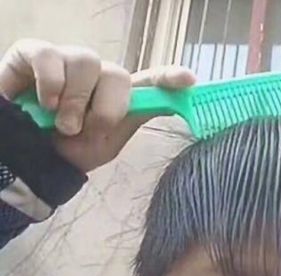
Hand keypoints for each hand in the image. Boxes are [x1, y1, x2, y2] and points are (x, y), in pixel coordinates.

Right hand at [0, 39, 195, 172]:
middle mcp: (97, 74)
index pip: (150, 81)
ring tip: (61, 124)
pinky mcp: (34, 53)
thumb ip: (132, 119)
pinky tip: (44, 103)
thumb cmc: (69, 148)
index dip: (169, 78)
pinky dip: (49, 83)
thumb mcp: (106, 141)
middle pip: (117, 76)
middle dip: (104, 109)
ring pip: (86, 64)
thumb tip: (168, 103)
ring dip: (74, 102)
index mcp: (118, 96)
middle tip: (82, 131)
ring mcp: (67, 61)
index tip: (189, 80)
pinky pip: (49, 57)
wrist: (30, 156)